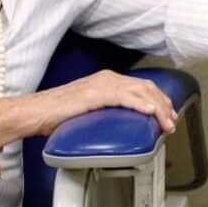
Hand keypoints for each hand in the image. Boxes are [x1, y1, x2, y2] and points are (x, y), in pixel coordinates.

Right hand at [0, 70, 177, 144]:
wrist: (35, 112)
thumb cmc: (56, 116)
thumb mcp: (90, 112)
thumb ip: (107, 113)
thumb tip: (121, 127)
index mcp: (107, 81)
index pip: (142, 87)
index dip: (159, 101)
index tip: (168, 116)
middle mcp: (107, 78)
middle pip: (146, 88)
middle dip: (164, 105)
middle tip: (172, 122)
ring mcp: (102, 84)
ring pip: (140, 92)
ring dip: (158, 108)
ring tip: (167, 123)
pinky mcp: (95, 93)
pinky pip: (125, 97)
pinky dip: (141, 104)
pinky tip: (151, 113)